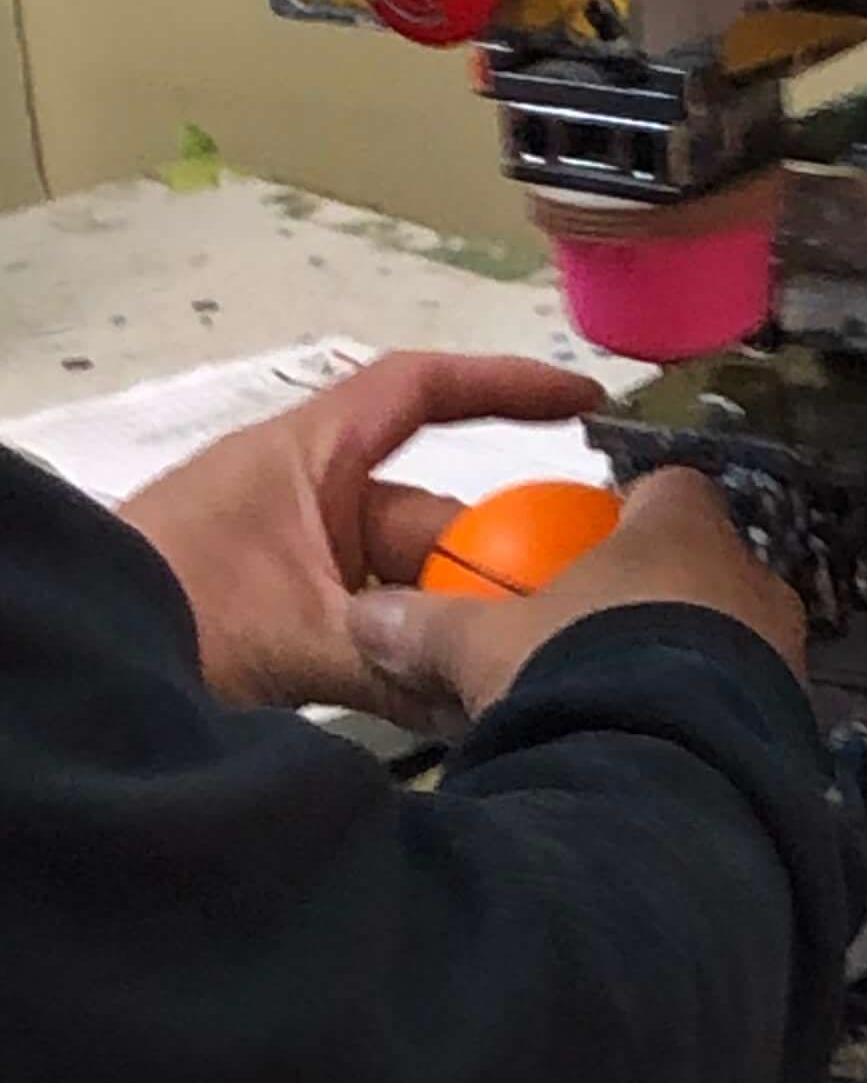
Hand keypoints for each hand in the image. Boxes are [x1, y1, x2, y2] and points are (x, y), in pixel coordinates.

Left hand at [120, 351, 603, 721]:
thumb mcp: (295, 634)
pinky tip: (454, 696)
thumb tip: (493, 688)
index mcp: (310, 457)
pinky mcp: (286, 610)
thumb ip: (401, 661)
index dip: (507, 386)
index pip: (422, 391)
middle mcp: (310, 495)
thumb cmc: (163, 609)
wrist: (66, 662)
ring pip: (409, 577)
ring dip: (453, 621)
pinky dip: (413, 653)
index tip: (584, 403)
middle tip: (556, 609)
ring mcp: (298, 555)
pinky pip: (376, 622)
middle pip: (434, 514)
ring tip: (510, 666)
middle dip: (492, 562)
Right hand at [346, 468, 807, 725]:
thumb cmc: (576, 669)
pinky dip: (711, 706)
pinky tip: (665, 740)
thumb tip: (366, 617)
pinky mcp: (795, 710)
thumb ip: (429, 624)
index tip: (591, 542)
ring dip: (689, 652)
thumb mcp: (485, 645)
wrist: (670, 771)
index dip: (630, 509)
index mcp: (682, 526)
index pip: (668, 488)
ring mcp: (782, 643)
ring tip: (629, 694)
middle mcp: (751, 572)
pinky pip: (750, 693)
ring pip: (733, 630)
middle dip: (659, 589)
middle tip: (598, 631)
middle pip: (704, 561)